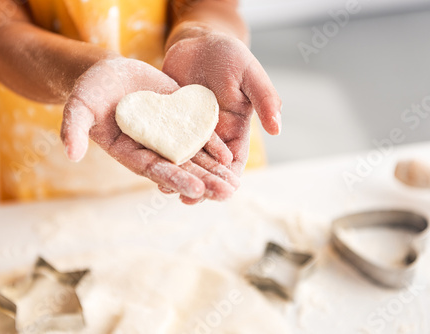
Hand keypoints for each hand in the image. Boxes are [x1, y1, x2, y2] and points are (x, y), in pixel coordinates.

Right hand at [60, 56, 237, 200]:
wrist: (108, 73)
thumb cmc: (90, 92)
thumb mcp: (78, 107)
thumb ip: (74, 128)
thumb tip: (71, 153)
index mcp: (131, 153)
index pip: (155, 170)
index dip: (174, 179)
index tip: (194, 189)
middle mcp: (153, 148)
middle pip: (181, 168)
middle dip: (203, 181)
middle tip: (225, 193)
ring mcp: (168, 134)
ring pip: (193, 156)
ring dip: (213, 169)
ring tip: (233, 183)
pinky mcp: (179, 118)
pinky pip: (197, 133)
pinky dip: (212, 144)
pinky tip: (228, 156)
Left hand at [162, 29, 281, 202]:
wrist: (197, 42)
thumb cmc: (229, 55)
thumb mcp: (250, 74)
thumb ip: (265, 99)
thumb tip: (277, 129)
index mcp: (235, 130)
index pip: (235, 162)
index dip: (230, 178)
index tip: (224, 193)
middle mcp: (212, 136)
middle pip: (208, 169)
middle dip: (201, 185)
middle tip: (189, 199)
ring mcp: (188, 132)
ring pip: (185, 162)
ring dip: (179, 176)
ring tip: (167, 190)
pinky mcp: (169, 124)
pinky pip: (165, 145)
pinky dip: (161, 157)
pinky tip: (152, 168)